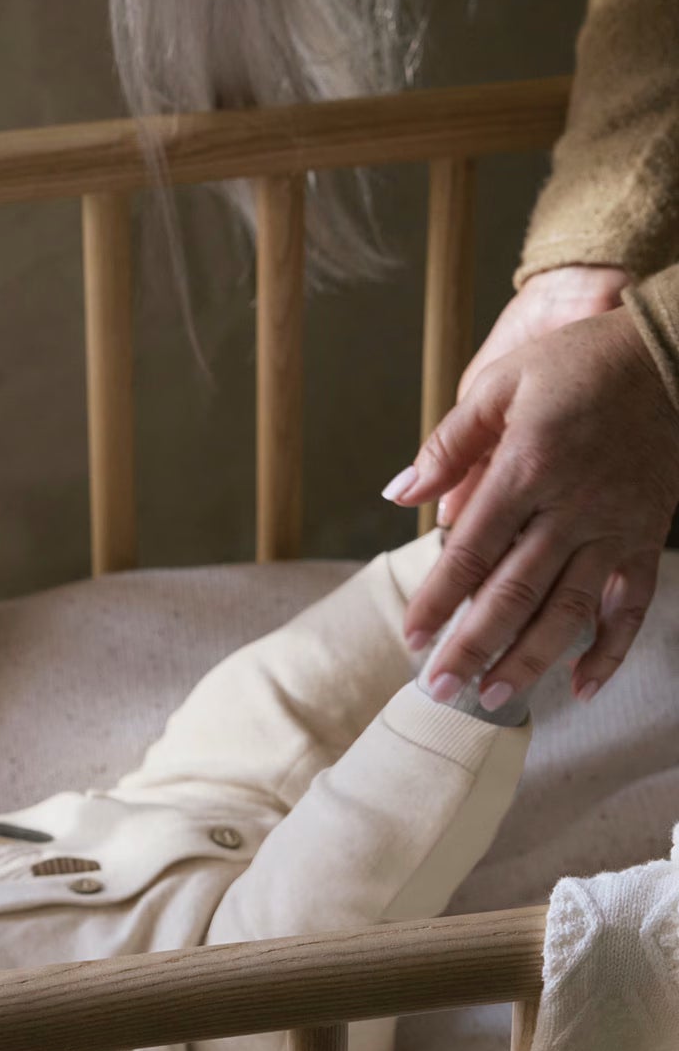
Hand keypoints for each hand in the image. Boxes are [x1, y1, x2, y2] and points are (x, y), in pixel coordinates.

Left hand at [388, 304, 678, 705]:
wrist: (671, 352)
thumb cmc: (579, 366)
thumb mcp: (503, 384)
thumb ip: (448, 444)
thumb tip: (398, 494)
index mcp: (527, 469)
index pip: (471, 551)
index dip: (438, 599)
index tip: (410, 637)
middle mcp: (571, 508)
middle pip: (514, 593)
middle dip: (473, 646)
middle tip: (439, 689)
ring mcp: (613, 529)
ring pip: (568, 610)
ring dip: (529, 660)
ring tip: (491, 697)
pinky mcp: (646, 538)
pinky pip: (631, 607)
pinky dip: (609, 652)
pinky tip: (579, 688)